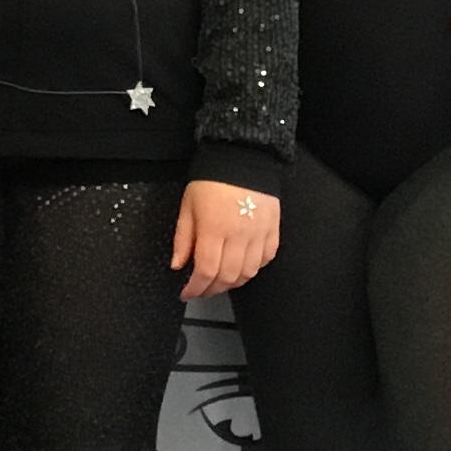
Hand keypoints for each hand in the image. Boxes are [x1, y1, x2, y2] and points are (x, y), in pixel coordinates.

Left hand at [171, 180, 280, 302]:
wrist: (242, 157)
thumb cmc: (212, 179)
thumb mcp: (188, 206)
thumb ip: (183, 238)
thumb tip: (178, 265)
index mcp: (214, 229)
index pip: (205, 271)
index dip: (195, 288)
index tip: (187, 293)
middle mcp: (238, 235)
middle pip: (227, 277)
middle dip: (212, 289)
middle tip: (202, 289)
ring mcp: (259, 233)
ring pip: (248, 273)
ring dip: (232, 282)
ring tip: (220, 281)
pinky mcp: (273, 229)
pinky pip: (266, 259)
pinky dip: (254, 268)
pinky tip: (242, 266)